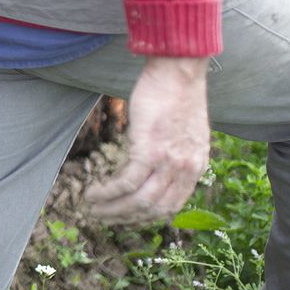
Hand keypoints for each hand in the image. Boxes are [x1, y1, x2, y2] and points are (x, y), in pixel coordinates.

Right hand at [84, 57, 210, 224]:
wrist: (178, 71)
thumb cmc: (177, 94)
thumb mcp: (185, 132)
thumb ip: (177, 153)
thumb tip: (158, 165)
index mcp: (196, 167)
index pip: (172, 206)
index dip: (145, 215)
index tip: (125, 215)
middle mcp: (185, 170)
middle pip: (154, 209)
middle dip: (126, 217)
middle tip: (104, 217)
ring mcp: (168, 162)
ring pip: (139, 201)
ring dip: (113, 209)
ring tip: (93, 208)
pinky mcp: (149, 150)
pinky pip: (126, 183)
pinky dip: (107, 192)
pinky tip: (93, 192)